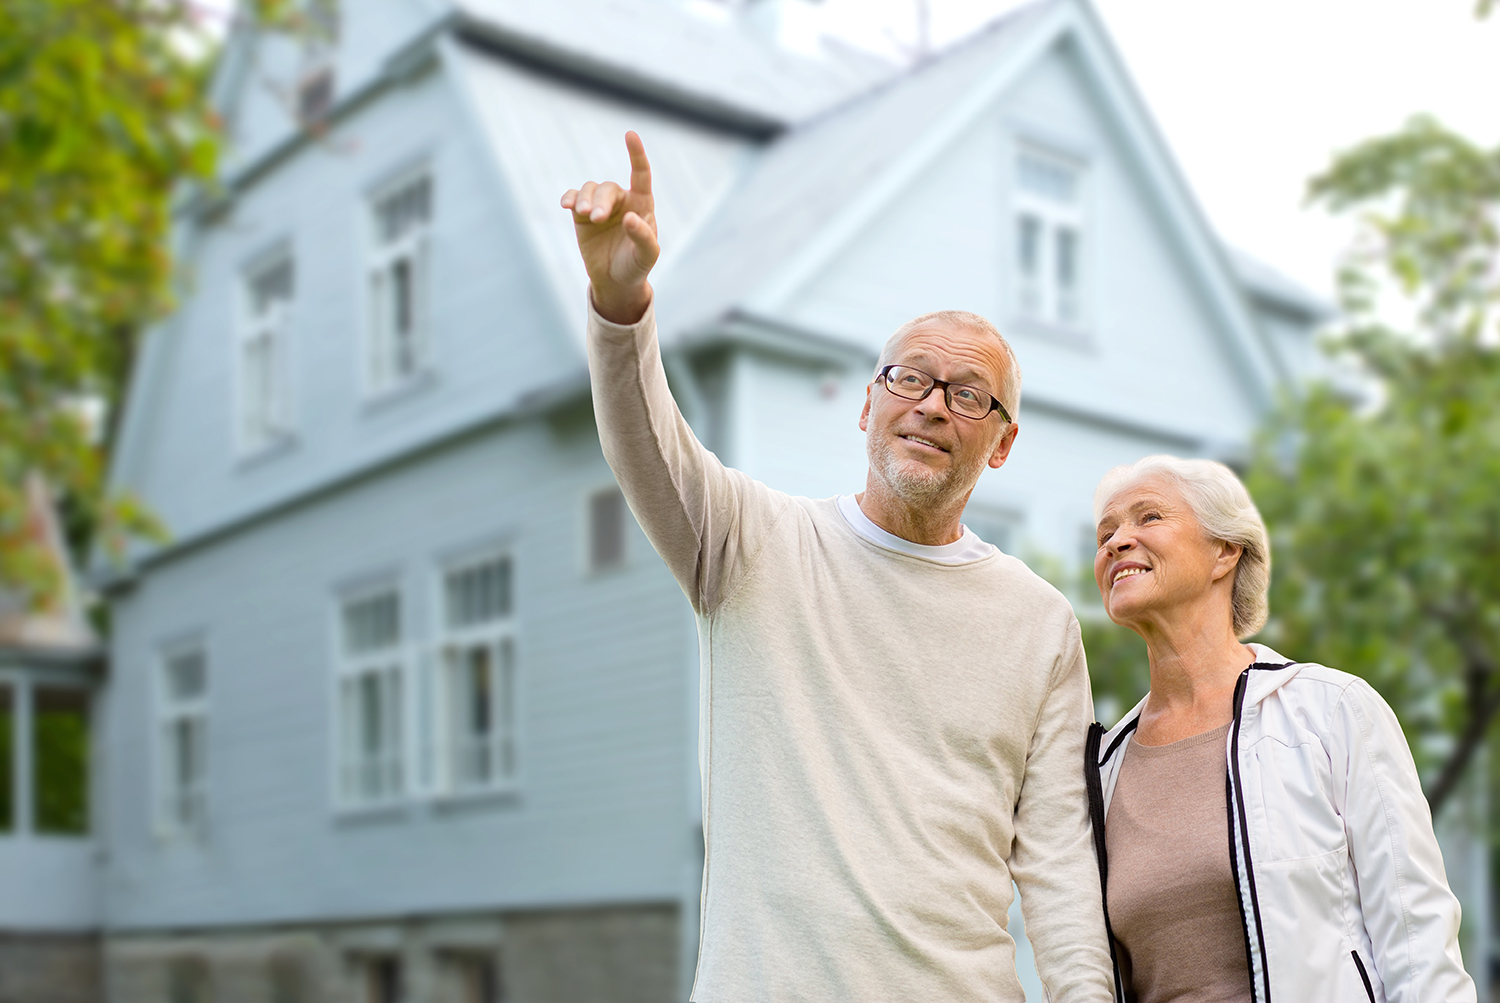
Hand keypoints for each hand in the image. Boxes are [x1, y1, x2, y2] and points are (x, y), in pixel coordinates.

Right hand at [561, 131, 659, 324]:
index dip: (636, 154)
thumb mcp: (647, 256)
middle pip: (608, 188)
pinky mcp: (581, 215)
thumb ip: (643, 236)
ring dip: (584, 199)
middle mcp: (621, 201)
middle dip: (600, 200)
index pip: (640, 174)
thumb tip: (631, 217)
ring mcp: (600, 206)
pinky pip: (573, 198)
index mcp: (642, 204)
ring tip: (584, 215)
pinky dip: (569, 198)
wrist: (616, 281)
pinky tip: (566, 205)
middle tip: (596, 218)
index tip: (630, 135)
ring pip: (589, 190)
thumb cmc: (636, 266)